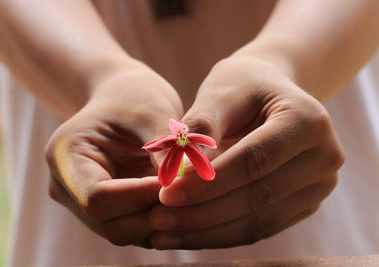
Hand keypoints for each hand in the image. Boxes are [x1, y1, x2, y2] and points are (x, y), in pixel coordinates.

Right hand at [45, 64, 182, 246]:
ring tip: (190, 197)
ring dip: (160, 221)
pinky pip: (132, 228)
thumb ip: (168, 147)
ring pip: (123, 232)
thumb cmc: (136, 96)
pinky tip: (182, 202)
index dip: (141, 196)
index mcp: (66, 156)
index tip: (179, 183)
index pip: (98, 198)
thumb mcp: (152, 111)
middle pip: (110, 224)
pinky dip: (159, 221)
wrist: (125, 96)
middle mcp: (67, 187)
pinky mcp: (106, 208)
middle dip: (154, 213)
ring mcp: (84, 202)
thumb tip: (190, 181)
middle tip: (192, 194)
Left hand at [149, 57, 344, 248]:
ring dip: (206, 232)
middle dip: (202, 213)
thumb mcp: (221, 93)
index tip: (165, 193)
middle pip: (258, 197)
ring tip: (162, 234)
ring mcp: (318, 186)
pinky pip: (258, 228)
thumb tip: (179, 172)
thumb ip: (200, 127)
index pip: (254, 160)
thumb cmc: (242, 87)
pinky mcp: (303, 205)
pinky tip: (185, 235)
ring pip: (257, 222)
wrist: (268, 96)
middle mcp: (325, 157)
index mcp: (308, 121)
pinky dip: (219, 235)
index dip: (208, 182)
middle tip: (157, 219)